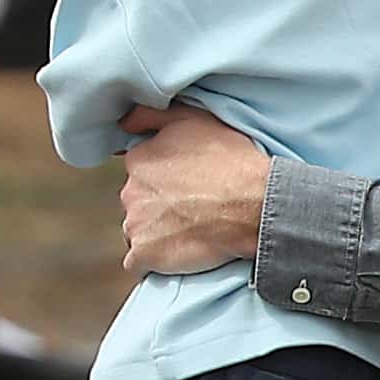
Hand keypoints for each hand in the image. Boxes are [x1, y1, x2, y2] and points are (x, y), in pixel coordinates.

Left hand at [116, 104, 271, 277]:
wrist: (254, 203)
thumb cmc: (232, 160)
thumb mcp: (194, 118)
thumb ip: (151, 117)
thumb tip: (125, 123)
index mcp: (139, 160)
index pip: (139, 173)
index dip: (163, 180)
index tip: (185, 186)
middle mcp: (130, 191)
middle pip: (137, 202)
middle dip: (156, 206)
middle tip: (190, 209)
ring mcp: (135, 224)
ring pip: (137, 230)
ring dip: (155, 233)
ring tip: (189, 231)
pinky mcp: (145, 254)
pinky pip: (138, 262)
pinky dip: (152, 260)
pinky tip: (176, 253)